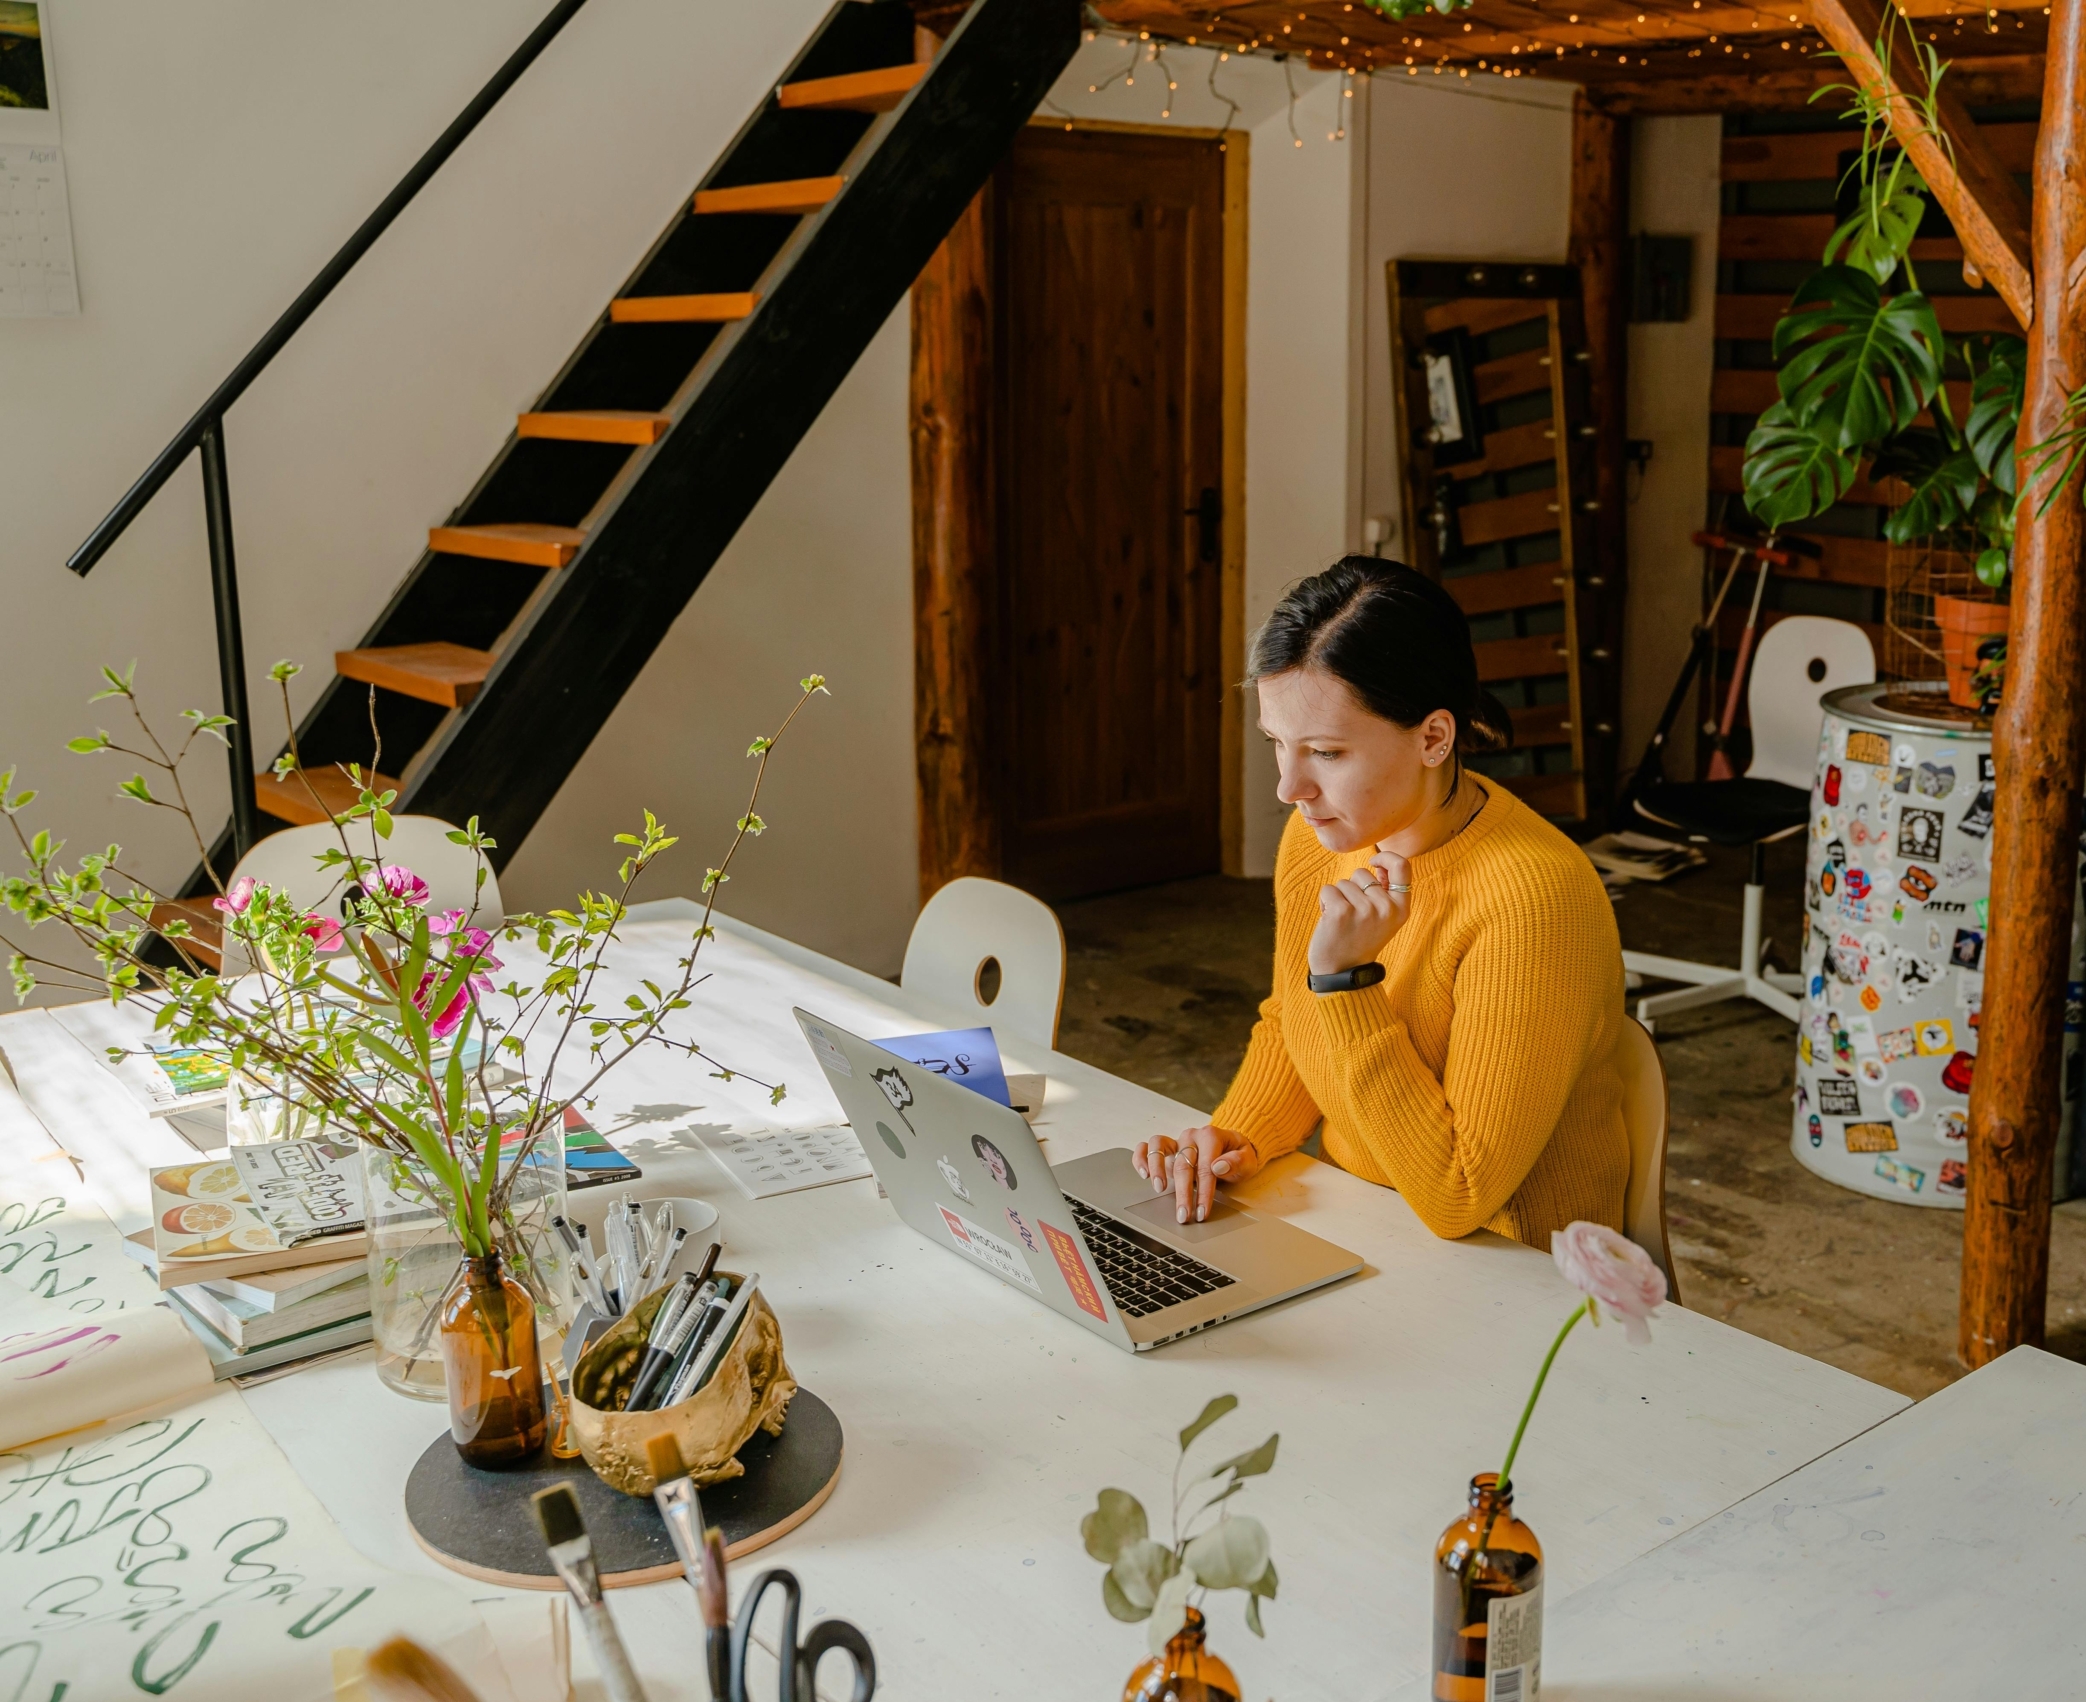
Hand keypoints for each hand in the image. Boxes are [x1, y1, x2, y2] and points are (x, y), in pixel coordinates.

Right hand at [1131, 1124, 1262, 1223]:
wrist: (1231, 1145)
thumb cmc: (1238, 1155)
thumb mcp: (1248, 1159)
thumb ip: (1237, 1162)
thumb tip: (1218, 1166)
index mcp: (1211, 1136)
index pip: (1206, 1167)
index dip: (1203, 1192)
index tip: (1202, 1212)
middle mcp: (1191, 1136)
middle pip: (1183, 1163)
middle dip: (1183, 1193)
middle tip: (1183, 1215)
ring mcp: (1176, 1141)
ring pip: (1159, 1146)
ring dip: (1157, 1168)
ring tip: (1159, 1189)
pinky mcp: (1165, 1148)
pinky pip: (1146, 1146)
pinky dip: (1141, 1157)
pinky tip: (1143, 1174)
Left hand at [1306, 850, 1410, 975]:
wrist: (1342, 972)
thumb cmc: (1359, 940)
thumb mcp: (1384, 919)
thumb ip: (1385, 892)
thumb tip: (1378, 862)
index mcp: (1401, 909)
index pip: (1403, 866)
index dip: (1386, 857)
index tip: (1374, 861)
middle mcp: (1386, 908)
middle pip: (1363, 873)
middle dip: (1353, 888)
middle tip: (1353, 916)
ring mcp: (1364, 910)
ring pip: (1344, 882)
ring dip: (1338, 898)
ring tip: (1342, 921)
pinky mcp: (1341, 911)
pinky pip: (1328, 890)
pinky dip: (1324, 902)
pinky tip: (1330, 922)